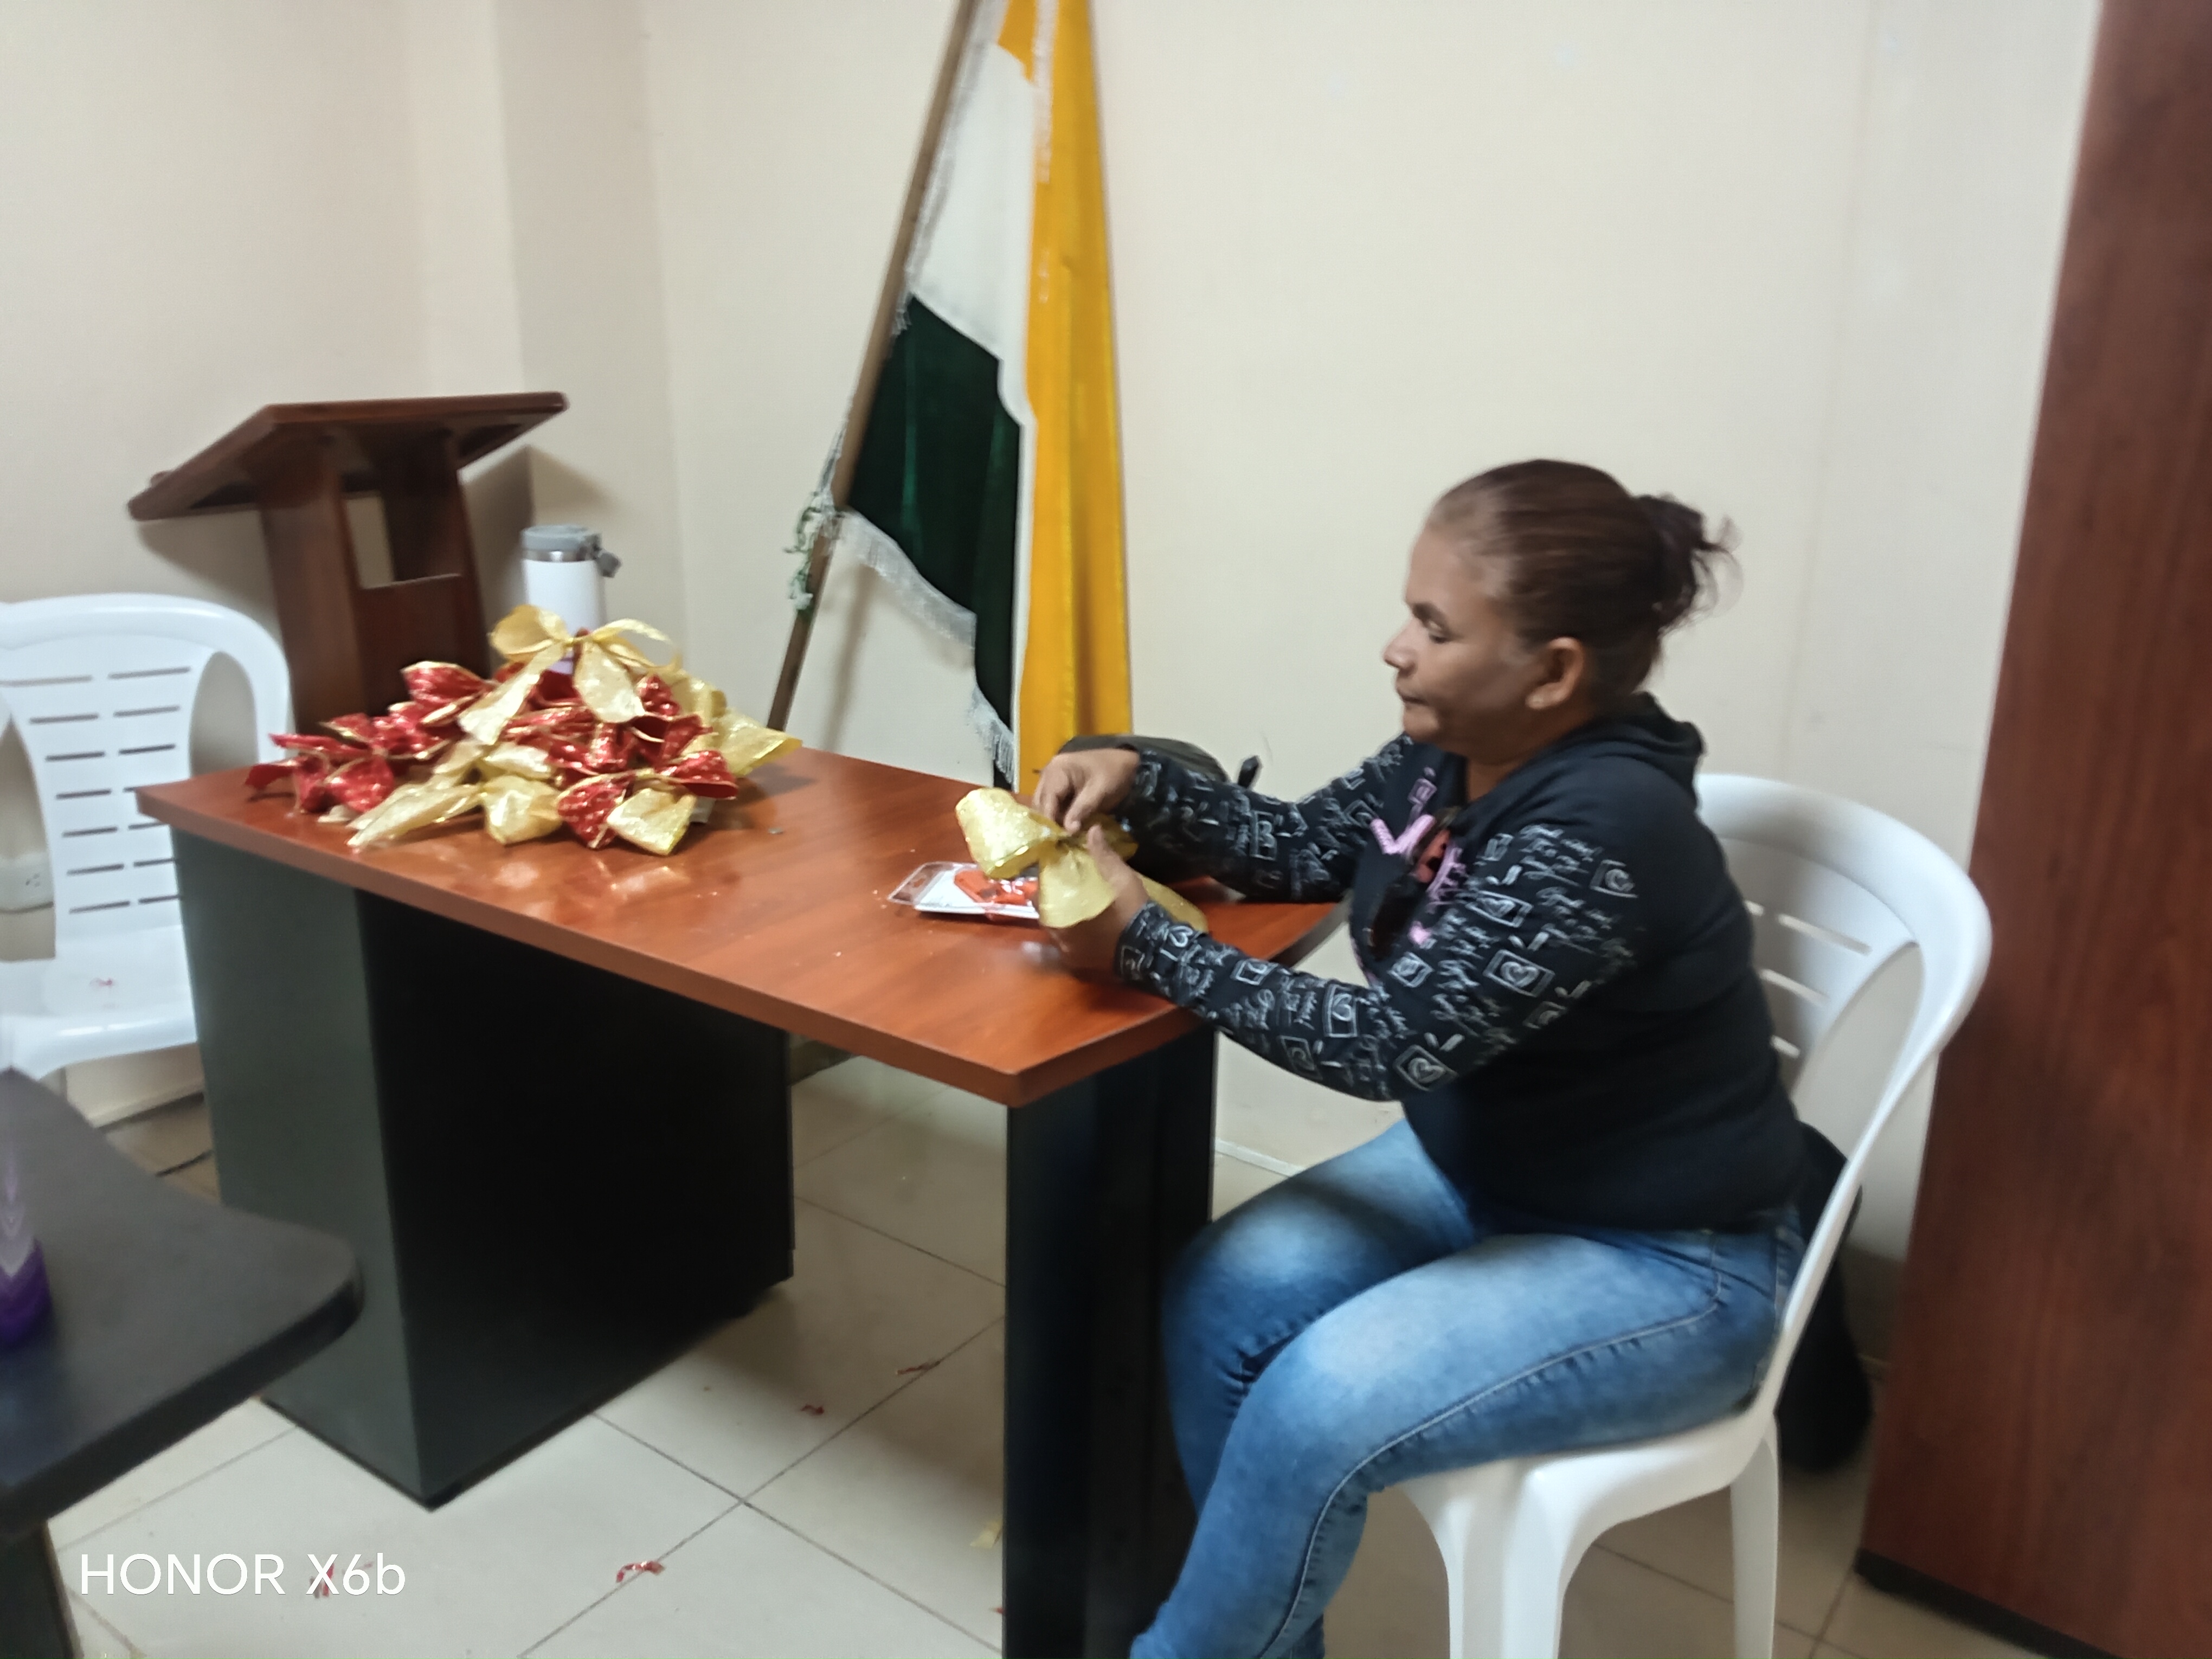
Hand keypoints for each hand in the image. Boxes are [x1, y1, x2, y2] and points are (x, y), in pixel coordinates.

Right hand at [1032, 746, 1139, 832]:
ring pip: (1045, 805)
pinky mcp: (1060, 786)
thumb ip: (1082, 809)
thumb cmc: (1114, 773)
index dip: (1050, 820)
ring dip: (1053, 820)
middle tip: (1059, 841)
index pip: (1046, 800)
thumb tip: (1068, 830)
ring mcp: (1053, 779)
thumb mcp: (1099, 791)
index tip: (1056, 839)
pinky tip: (1066, 828)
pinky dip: (1058, 816)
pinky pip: (1053, 804)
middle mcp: (1049, 773)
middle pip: (1041, 803)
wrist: (1127, 763)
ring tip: (1062, 837)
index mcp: (1057, 770)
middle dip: (1049, 822)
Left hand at [1047, 825, 1152, 973]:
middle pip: (1047, 918)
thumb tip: (1092, 829)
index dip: (1045, 888)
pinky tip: (1081, 923)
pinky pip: (1068, 947)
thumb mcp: (1120, 879)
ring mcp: (1071, 955)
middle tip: (1062, 889)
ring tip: (1072, 904)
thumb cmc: (1132, 910)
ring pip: (1056, 933)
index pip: (1041, 902)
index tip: (1053, 877)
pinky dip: (1070, 935)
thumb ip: (1103, 856)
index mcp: (1064, 920)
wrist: (1152, 945)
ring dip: (1061, 919)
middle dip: (1052, 904)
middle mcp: (1062, 941)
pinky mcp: (1082, 963)